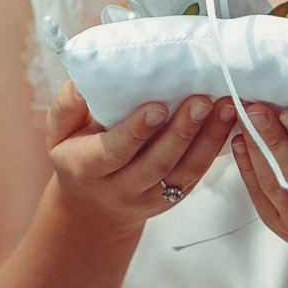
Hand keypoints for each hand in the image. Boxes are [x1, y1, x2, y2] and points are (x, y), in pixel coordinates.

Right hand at [45, 83, 234, 232]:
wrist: (91, 205)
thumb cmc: (76, 152)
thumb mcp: (59, 131)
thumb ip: (68, 105)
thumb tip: (84, 82)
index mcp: (87, 168)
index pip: (114, 152)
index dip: (137, 131)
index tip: (158, 106)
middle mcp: (119, 189)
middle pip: (156, 164)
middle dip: (181, 132)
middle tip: (202, 100)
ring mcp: (149, 198)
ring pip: (183, 173)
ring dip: (208, 140)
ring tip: (227, 107)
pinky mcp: (173, 198)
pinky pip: (196, 176)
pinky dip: (215, 149)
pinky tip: (229, 123)